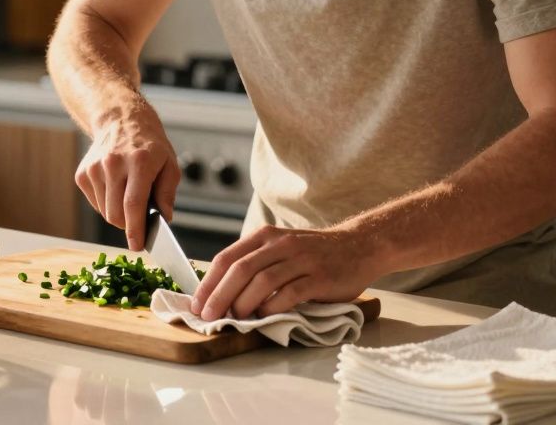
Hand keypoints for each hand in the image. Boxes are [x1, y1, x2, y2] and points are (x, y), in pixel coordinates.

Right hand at [75, 104, 179, 250]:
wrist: (121, 120)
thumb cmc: (150, 146)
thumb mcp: (170, 164)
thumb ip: (168, 193)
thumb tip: (163, 218)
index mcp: (139, 162)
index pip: (133, 204)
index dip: (135, 229)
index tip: (137, 246)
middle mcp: (113, 163)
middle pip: (116, 213)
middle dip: (129, 225)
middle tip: (140, 221)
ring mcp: (95, 168)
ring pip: (104, 211)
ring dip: (118, 213)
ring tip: (128, 193)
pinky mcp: (83, 173)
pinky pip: (95, 203)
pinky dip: (106, 204)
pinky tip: (115, 187)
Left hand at [189, 225, 376, 320]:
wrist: (358, 246)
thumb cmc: (314, 253)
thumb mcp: (280, 247)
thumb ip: (255, 262)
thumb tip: (220, 292)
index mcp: (265, 236)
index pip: (227, 258)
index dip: (208, 282)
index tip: (196, 304)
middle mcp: (280, 244)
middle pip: (240, 270)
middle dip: (219, 295)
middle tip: (208, 316)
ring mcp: (301, 260)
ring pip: (262, 281)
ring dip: (243, 303)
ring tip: (233, 319)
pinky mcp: (319, 277)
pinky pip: (290, 293)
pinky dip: (273, 306)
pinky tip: (264, 317)